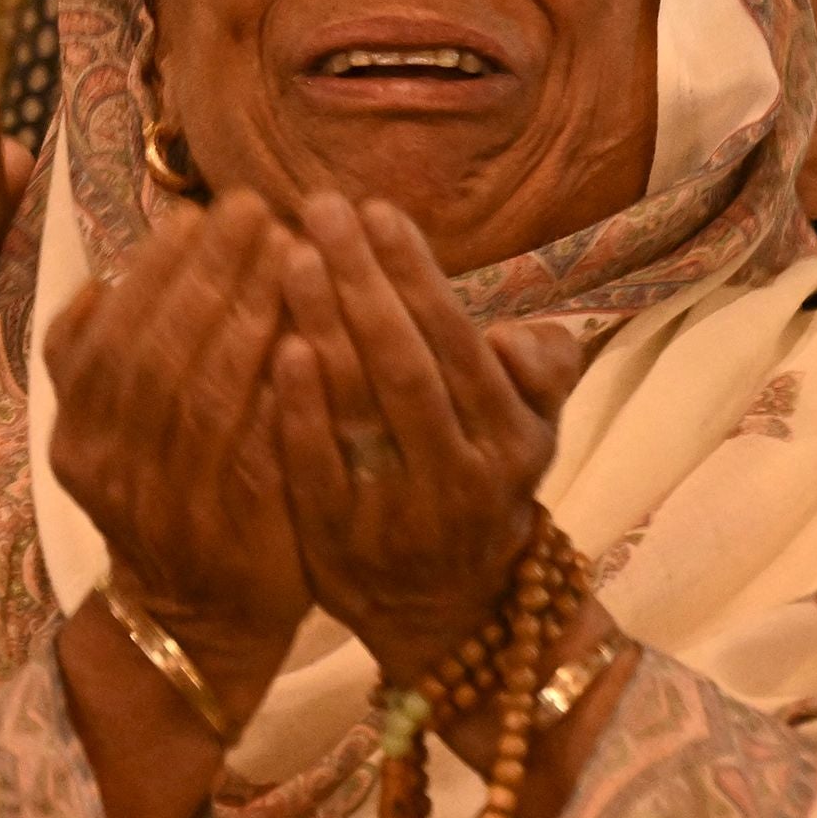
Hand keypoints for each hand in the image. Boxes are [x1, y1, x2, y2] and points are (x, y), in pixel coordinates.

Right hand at [44, 193, 313, 718]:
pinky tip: (305, 334)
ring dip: (245, 313)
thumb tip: (107, 274)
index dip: (153, 268)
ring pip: (199, 392)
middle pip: (153, 351)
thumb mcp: (111, 433)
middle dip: (206, 272)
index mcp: (74, 432)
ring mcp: (164, 503)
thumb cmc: (170, 497)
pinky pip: (248, 446)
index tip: (200, 213)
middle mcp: (106, 468)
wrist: (198, 620)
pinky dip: (273, 386)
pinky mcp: (227, 531)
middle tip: (255, 210)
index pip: (106, 331)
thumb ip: (99, 359)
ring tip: (288, 253)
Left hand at [266, 192, 583, 685]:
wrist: (449, 610)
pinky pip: (314, 466)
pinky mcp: (338, 543)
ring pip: (358, 407)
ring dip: (323, 324)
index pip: (458, 342)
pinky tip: (278, 345)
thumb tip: (509, 336)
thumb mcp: (533, 431)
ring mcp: (397, 514)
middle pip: (405, 364)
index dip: (417, 274)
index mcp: (511, 439)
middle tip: (319, 207)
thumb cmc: (483, 483)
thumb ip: (539, 371)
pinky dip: (299, 406)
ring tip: (289, 255)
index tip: (376, 210)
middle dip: (362, 279)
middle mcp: (460, 476)